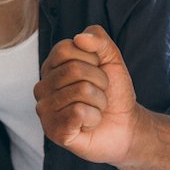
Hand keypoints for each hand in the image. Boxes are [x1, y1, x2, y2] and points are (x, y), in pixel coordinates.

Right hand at [34, 24, 143, 167]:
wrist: (126, 126)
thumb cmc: (114, 92)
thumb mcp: (111, 58)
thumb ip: (98, 39)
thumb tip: (80, 38)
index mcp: (51, 67)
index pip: (65, 48)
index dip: (92, 59)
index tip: (97, 71)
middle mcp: (42, 88)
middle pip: (74, 69)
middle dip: (100, 81)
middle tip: (99, 93)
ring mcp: (45, 110)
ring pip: (81, 91)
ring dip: (99, 101)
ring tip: (95, 109)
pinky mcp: (54, 131)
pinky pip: (79, 112)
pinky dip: (94, 117)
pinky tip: (89, 124)